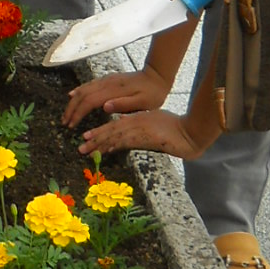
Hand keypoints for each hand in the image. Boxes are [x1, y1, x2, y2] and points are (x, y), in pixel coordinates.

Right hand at [62, 63, 171, 127]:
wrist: (156, 76)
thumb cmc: (152, 93)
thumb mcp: (143, 103)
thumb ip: (124, 105)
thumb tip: (105, 107)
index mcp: (113, 91)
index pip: (89, 102)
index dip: (78, 113)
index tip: (71, 125)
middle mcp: (106, 83)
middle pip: (82, 95)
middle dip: (71, 108)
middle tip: (64, 122)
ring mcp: (106, 80)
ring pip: (83, 88)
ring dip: (73, 101)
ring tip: (67, 113)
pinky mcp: (107, 79)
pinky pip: (88, 84)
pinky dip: (79, 91)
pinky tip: (73, 95)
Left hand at [84, 107, 210, 160]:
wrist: (188, 133)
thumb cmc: (173, 127)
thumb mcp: (152, 120)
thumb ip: (138, 122)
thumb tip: (123, 124)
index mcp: (137, 118)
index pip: (114, 126)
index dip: (99, 132)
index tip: (87, 137)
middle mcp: (135, 122)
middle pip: (111, 131)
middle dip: (95, 139)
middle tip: (81, 147)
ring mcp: (140, 129)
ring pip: (115, 136)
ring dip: (100, 143)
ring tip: (87, 150)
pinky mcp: (145, 138)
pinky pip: (127, 141)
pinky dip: (114, 145)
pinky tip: (106, 150)